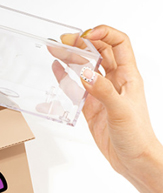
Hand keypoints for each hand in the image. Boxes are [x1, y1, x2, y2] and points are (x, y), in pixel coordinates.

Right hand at [57, 25, 161, 192]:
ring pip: (86, 68)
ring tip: (56, 49)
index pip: (118, 43)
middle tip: (64, 40)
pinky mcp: (91, 106)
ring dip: (72, 57)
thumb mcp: (121, 110)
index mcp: (128, 76)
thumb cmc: (137, 136)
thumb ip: (102, 90)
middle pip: (99, 52)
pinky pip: (76, 87)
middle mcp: (115, 81)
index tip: (86, 35)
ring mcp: (101, 93)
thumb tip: (85, 73)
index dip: (104, 33)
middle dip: (82, 43)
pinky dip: (65, 78)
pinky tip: (57, 70)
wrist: (133, 159)